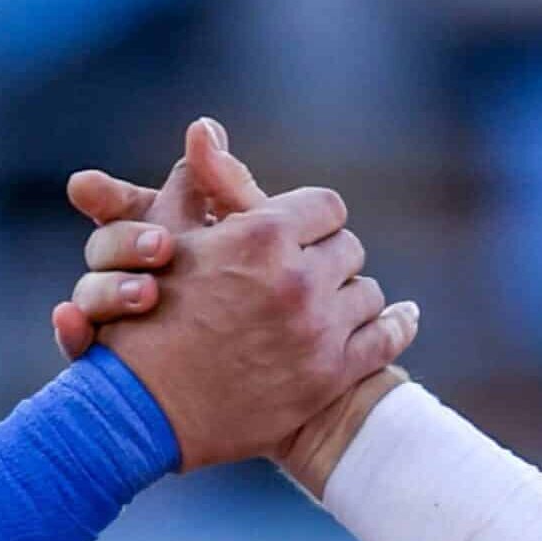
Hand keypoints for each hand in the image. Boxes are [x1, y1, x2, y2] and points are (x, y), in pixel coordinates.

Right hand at [53, 121, 415, 481]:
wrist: (140, 412)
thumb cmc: (146, 317)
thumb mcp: (166, 237)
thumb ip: (200, 181)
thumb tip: (206, 128)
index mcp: (261, 234)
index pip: (326, 206)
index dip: (312, 221)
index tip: (302, 236)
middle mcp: (297, 278)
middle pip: (349, 249)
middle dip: (329, 260)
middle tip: (309, 276)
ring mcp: (318, 329)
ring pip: (368, 294)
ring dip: (348, 299)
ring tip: (327, 309)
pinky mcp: (330, 375)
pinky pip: (386, 339)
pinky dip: (396, 326)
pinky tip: (401, 319)